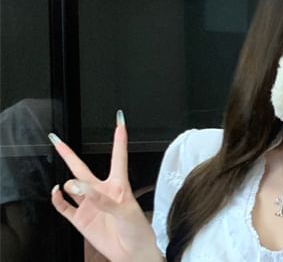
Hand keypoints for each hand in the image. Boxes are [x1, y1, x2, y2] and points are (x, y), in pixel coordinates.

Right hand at [49, 111, 162, 261]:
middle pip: (81, 167)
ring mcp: (89, 204)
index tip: (119, 121)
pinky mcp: (80, 218)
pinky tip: (57, 192)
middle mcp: (101, 191)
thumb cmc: (138, 229)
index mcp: (119, 184)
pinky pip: (63, 205)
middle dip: (68, 154)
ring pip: (70, 186)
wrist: (132, 252)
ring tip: (73, 187)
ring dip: (68, 184)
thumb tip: (81, 188)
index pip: (118, 156)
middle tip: (57, 140)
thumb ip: (103, 199)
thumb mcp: (126, 210)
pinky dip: (56, 198)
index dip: (119, 139)